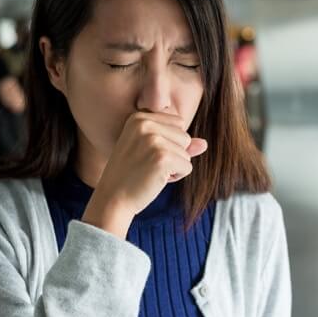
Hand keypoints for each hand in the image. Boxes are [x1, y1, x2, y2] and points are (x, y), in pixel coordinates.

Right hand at [82, 111, 206, 237]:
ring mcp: (153, 140)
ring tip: (150, 172)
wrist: (112, 199)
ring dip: (174, 167)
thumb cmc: (131, 175)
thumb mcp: (151, 152)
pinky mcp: (162, 158)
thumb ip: (177, 144)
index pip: (178, 123)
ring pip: (187, 152)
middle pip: (184, 136)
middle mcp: (145, 124)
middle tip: (148, 165)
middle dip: (174, 155)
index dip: (169, 143)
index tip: (146, 154)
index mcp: (139, 117)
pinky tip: (156, 180)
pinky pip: (187, 167)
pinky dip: (176, 177)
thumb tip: (204, 144)